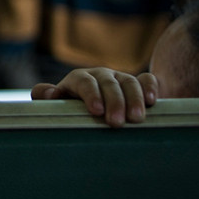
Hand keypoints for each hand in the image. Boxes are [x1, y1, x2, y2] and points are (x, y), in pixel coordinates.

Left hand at [31, 68, 157, 127]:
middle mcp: (100, 76)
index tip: (96, 111)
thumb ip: (46, 96)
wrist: (89, 108)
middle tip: (116, 123)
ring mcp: (120, 78)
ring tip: (137, 119)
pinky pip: (146, 79)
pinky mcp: (137, 83)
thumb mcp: (56, 102)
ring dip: (134, 99)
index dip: (91, 95)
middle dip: (114, 102)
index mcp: (79, 79)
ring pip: (129, 82)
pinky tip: (153, 101)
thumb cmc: (70, 108)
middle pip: (108, 83)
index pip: (84, 82)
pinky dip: (150, 87)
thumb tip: (52, 92)